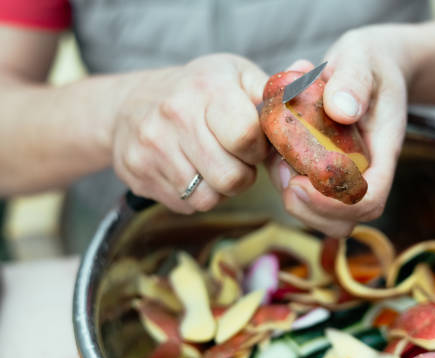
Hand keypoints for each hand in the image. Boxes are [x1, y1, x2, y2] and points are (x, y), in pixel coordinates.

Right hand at [111, 54, 267, 212]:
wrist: (128, 104)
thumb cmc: (196, 90)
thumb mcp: (235, 75)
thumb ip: (271, 95)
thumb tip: (306, 106)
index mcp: (207, 88)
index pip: (246, 136)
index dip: (258, 149)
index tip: (255, 144)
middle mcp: (175, 116)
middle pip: (230, 177)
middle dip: (244, 174)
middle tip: (237, 159)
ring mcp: (152, 148)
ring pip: (209, 197)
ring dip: (221, 189)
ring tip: (215, 165)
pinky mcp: (140, 175)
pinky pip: (186, 205)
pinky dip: (198, 195)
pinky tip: (193, 172)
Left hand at [267, 27, 408, 236]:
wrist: (370, 66)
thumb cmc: (369, 61)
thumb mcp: (363, 58)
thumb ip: (353, 80)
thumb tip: (341, 111)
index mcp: (383, 151)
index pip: (369, 199)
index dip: (335, 203)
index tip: (300, 182)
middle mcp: (367, 172)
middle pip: (346, 219)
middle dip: (311, 211)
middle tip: (284, 179)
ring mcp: (347, 176)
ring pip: (326, 216)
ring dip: (296, 203)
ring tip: (277, 164)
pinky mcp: (325, 172)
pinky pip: (308, 198)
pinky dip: (286, 185)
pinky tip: (275, 155)